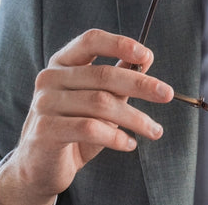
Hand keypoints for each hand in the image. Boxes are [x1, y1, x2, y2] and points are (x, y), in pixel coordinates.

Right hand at [0, 29, 173, 204]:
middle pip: (104, 74)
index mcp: (63, 63)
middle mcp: (50, 78)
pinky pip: (90, 129)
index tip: (148, 56)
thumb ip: (117, 79)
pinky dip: (116, 137)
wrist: (40, 167)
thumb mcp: (98, 100)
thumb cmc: (74, 128)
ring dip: (135, 118)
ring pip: (101, 103)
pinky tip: (130, 144)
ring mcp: (44, 103)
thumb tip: (146, 59)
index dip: (120, 44)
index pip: (91, 41)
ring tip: (155, 130)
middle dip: (141, 84)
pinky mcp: (44, 130)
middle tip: (167, 95)